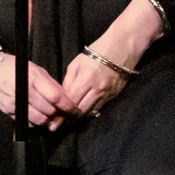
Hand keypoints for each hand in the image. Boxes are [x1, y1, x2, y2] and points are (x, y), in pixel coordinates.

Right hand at [0, 53, 73, 129]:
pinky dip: (35, 123)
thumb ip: (50, 84)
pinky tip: (38, 118)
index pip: (56, 97)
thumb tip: (65, 97)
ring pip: (39, 120)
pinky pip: (26, 122)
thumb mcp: (35, 69)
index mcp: (34, 78)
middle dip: (60, 114)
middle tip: (65, 114)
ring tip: (53, 117)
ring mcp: (15, 103)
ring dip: (48, 121)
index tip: (75, 110)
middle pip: (49, 111)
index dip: (68, 106)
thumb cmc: (12, 66)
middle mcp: (24, 92)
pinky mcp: (7, 110)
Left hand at [59, 2, 159, 119]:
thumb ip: (68, 81)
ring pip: (90, 113)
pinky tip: (81, 116)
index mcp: (86, 79)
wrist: (123, 47)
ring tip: (67, 124)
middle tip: (56, 126)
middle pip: (79, 111)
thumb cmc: (98, 52)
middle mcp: (97, 89)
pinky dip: (89, 114)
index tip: (51, 119)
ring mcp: (107, 94)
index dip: (60, 112)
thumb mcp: (77, 63)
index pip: (70, 101)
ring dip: (77, 120)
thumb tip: (62, 96)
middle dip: (67, 120)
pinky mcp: (114, 96)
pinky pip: (99, 109)